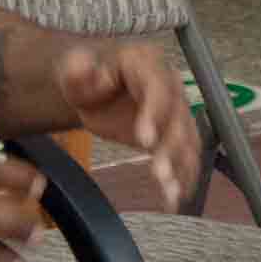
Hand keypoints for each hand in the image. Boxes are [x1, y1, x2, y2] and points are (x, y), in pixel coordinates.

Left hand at [58, 44, 201, 207]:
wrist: (94, 88)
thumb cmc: (86, 77)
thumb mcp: (74, 70)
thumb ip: (77, 70)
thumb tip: (87, 71)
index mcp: (145, 63)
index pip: (156, 87)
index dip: (154, 113)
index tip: (144, 140)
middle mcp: (168, 84)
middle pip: (177, 116)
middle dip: (171, 147)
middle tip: (159, 173)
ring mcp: (174, 108)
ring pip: (186, 138)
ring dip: (181, 166)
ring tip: (171, 193)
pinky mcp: (172, 132)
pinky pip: (184, 154)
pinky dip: (182, 176)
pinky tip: (174, 198)